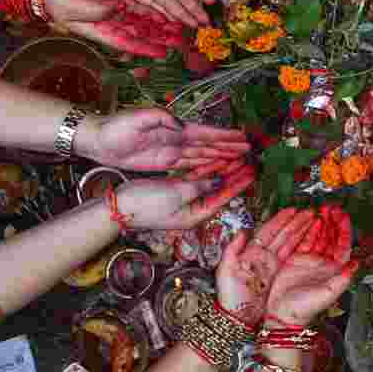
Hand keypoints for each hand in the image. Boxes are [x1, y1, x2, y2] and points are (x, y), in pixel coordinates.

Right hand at [43, 0, 178, 57]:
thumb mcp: (76, 6)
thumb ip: (98, 10)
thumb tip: (118, 9)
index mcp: (101, 31)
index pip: (128, 42)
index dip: (146, 49)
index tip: (162, 53)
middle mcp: (111, 24)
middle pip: (141, 34)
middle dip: (160, 38)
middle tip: (180, 41)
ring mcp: (114, 12)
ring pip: (142, 21)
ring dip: (160, 26)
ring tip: (178, 28)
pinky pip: (137, 6)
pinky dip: (150, 10)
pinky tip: (165, 13)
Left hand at [79, 107, 251, 170]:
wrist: (98, 139)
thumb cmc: (116, 126)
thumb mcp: (138, 118)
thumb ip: (162, 119)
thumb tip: (183, 126)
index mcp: (174, 126)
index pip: (205, 132)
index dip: (224, 135)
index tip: (242, 138)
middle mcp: (177, 138)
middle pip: (208, 144)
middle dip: (229, 147)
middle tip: (249, 150)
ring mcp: (171, 150)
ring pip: (202, 155)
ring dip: (220, 157)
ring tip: (238, 160)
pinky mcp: (164, 162)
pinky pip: (189, 165)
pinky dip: (203, 167)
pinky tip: (215, 170)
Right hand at [114, 166, 255, 229]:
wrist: (118, 208)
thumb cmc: (146, 204)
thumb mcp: (177, 193)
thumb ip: (201, 185)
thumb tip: (221, 179)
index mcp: (196, 214)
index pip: (225, 196)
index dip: (240, 182)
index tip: (254, 170)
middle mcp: (193, 209)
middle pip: (220, 189)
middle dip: (235, 174)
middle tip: (251, 159)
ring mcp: (184, 201)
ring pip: (209, 182)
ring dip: (223, 169)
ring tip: (238, 157)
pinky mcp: (174, 193)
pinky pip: (196, 180)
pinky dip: (206, 170)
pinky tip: (215, 160)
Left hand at [216, 208, 316, 324]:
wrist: (238, 318)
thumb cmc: (230, 296)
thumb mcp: (225, 271)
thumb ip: (232, 249)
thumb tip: (242, 232)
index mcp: (251, 253)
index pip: (268, 231)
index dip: (279, 220)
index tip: (291, 210)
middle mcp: (263, 257)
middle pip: (281, 235)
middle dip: (295, 223)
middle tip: (308, 213)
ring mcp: (271, 266)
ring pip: (288, 244)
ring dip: (300, 232)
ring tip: (312, 222)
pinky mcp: (278, 276)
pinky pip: (291, 257)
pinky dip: (301, 248)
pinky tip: (310, 241)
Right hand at [265, 206, 358, 326]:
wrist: (283, 313)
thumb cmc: (306, 307)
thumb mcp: (327, 293)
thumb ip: (342, 279)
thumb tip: (357, 265)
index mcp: (335, 270)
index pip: (343, 245)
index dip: (344, 230)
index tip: (342, 216)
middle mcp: (324, 263)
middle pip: (332, 237)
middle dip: (333, 222)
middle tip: (332, 207)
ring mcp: (311, 260)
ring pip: (319, 236)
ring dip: (322, 223)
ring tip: (323, 209)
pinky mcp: (296, 259)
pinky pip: (305, 240)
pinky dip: (309, 229)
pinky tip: (312, 219)